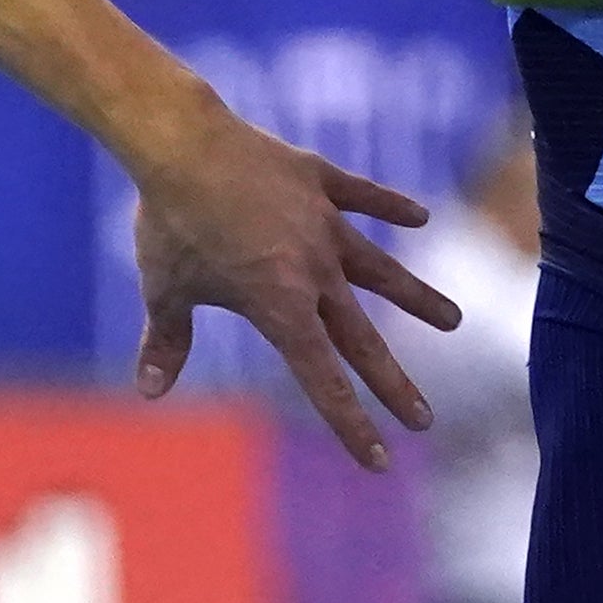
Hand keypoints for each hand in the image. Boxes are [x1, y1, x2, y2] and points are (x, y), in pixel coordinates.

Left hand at [125, 96, 457, 469]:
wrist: (182, 142)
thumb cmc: (169, 222)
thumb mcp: (164, 289)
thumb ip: (165, 341)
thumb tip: (149, 391)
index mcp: (280, 306)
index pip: (323, 379)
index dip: (350, 422)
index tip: (379, 460)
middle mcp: (314, 271)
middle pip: (361, 338)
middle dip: (393, 384)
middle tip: (425, 419)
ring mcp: (323, 224)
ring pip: (380, 269)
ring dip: (416, 297)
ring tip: (453, 321)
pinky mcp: (319, 180)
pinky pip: (363, 196)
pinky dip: (392, 207)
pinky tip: (420, 218)